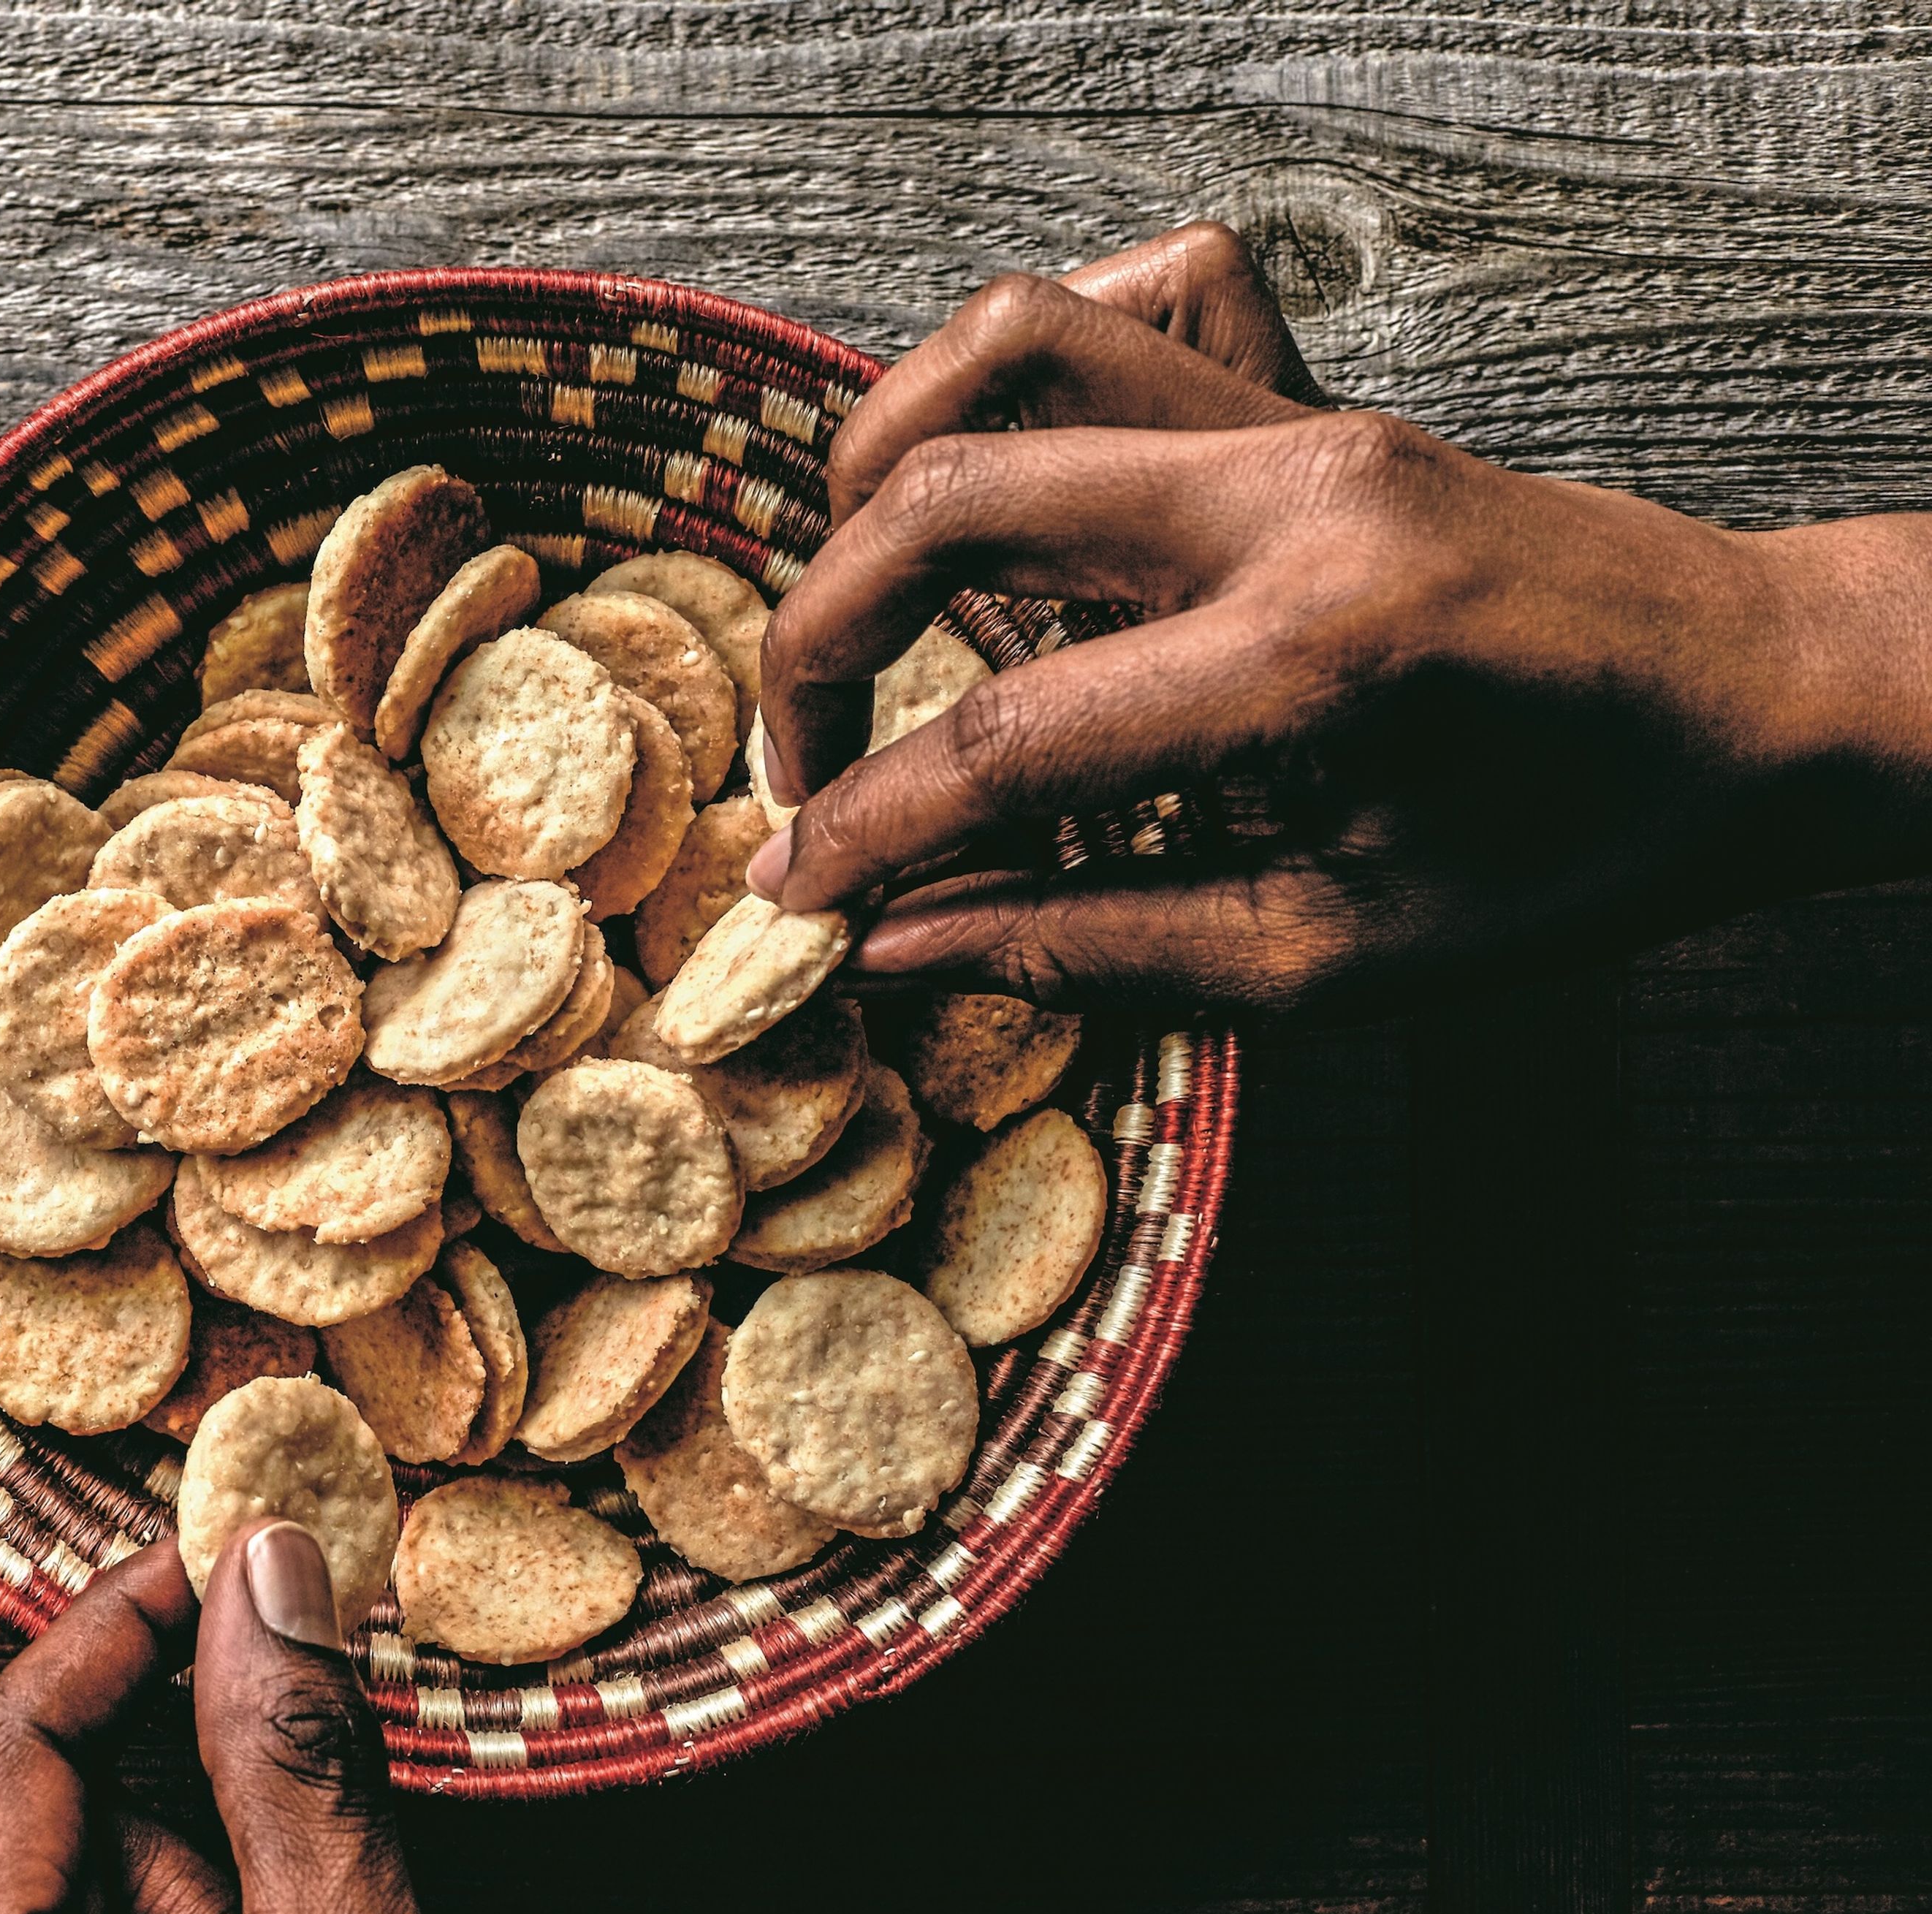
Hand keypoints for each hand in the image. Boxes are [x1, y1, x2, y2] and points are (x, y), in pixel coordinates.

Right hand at [753, 223, 1931, 1011]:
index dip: (867, 824)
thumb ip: (1098, 945)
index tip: (792, 888)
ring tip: (866, 592)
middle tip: (809, 756)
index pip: (1006, 735)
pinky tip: (1011, 486)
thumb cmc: (1590, 851)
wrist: (1776, 700)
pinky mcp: (1321, 393)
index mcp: (1313, 663)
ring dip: (886, 463)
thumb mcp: (1344, 959)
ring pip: (1013, 342)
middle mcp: (1295, 499)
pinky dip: (1027, 368)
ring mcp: (1308, 420)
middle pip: (952, 500)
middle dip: (822, 635)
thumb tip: (906, 942)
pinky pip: (1136, 298)